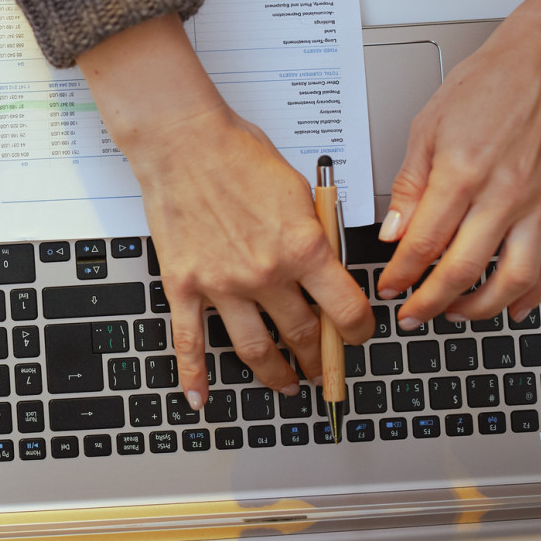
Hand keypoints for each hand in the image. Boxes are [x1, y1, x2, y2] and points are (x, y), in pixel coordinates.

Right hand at [78, 14, 372, 407]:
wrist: (183, 141)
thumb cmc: (238, 153)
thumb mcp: (300, 190)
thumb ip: (314, 235)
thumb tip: (325, 267)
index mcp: (303, 248)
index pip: (345, 309)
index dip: (358, 331)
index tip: (357, 337)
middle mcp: (266, 274)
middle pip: (303, 335)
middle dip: (319, 358)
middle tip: (323, 367)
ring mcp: (222, 285)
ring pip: (256, 349)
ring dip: (276, 375)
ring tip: (286, 385)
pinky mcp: (184, 286)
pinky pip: (189, 341)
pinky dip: (194, 376)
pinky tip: (199, 398)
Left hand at [375, 0, 540, 326]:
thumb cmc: (486, 86)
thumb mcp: (426, 127)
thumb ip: (410, 185)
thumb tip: (393, 232)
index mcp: (463, 171)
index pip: (424, 242)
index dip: (401, 273)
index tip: (389, 288)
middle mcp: (504, 193)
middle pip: (464, 268)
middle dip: (430, 302)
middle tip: (412, 315)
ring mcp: (538, 204)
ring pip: (513, 279)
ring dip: (480, 308)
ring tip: (454, 313)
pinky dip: (534, 294)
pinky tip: (513, 305)